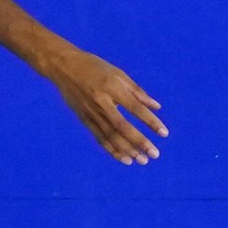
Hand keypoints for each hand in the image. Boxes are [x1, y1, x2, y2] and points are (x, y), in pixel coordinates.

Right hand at [42, 46, 165, 163]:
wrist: (63, 67)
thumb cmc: (94, 67)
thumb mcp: (118, 73)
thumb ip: (137, 91)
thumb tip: (157, 107)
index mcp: (112, 88)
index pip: (135, 108)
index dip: (150, 122)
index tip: (164, 133)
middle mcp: (102, 102)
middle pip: (123, 127)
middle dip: (140, 142)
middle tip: (155, 154)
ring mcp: (91, 113)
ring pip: (111, 136)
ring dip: (127, 150)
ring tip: (142, 160)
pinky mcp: (84, 119)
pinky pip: (99, 138)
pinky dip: (112, 150)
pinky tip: (124, 158)